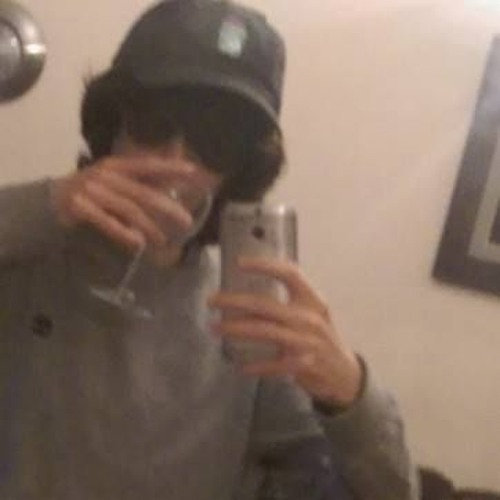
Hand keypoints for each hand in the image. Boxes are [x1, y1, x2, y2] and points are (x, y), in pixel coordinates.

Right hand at [50, 154, 196, 251]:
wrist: (51, 201)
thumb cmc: (91, 192)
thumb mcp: (116, 183)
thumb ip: (140, 187)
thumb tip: (173, 192)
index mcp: (117, 165)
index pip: (148, 166)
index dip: (170, 167)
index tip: (193, 172)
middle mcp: (107, 175)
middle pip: (143, 193)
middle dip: (167, 208)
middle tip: (186, 222)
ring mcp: (92, 189)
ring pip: (128, 209)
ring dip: (149, 226)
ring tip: (162, 241)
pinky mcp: (80, 207)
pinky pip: (107, 222)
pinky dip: (124, 233)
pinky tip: (137, 242)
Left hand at [209, 257, 362, 408]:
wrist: (345, 373)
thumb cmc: (322, 338)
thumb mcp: (314, 313)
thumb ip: (291, 302)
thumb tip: (252, 294)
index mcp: (312, 300)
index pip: (290, 274)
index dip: (265, 265)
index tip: (239, 263)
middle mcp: (309, 317)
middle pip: (265, 304)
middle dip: (234, 301)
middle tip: (212, 301)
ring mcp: (306, 342)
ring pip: (263, 331)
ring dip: (235, 329)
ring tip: (214, 328)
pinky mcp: (303, 365)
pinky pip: (273, 364)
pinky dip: (255, 365)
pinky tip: (240, 366)